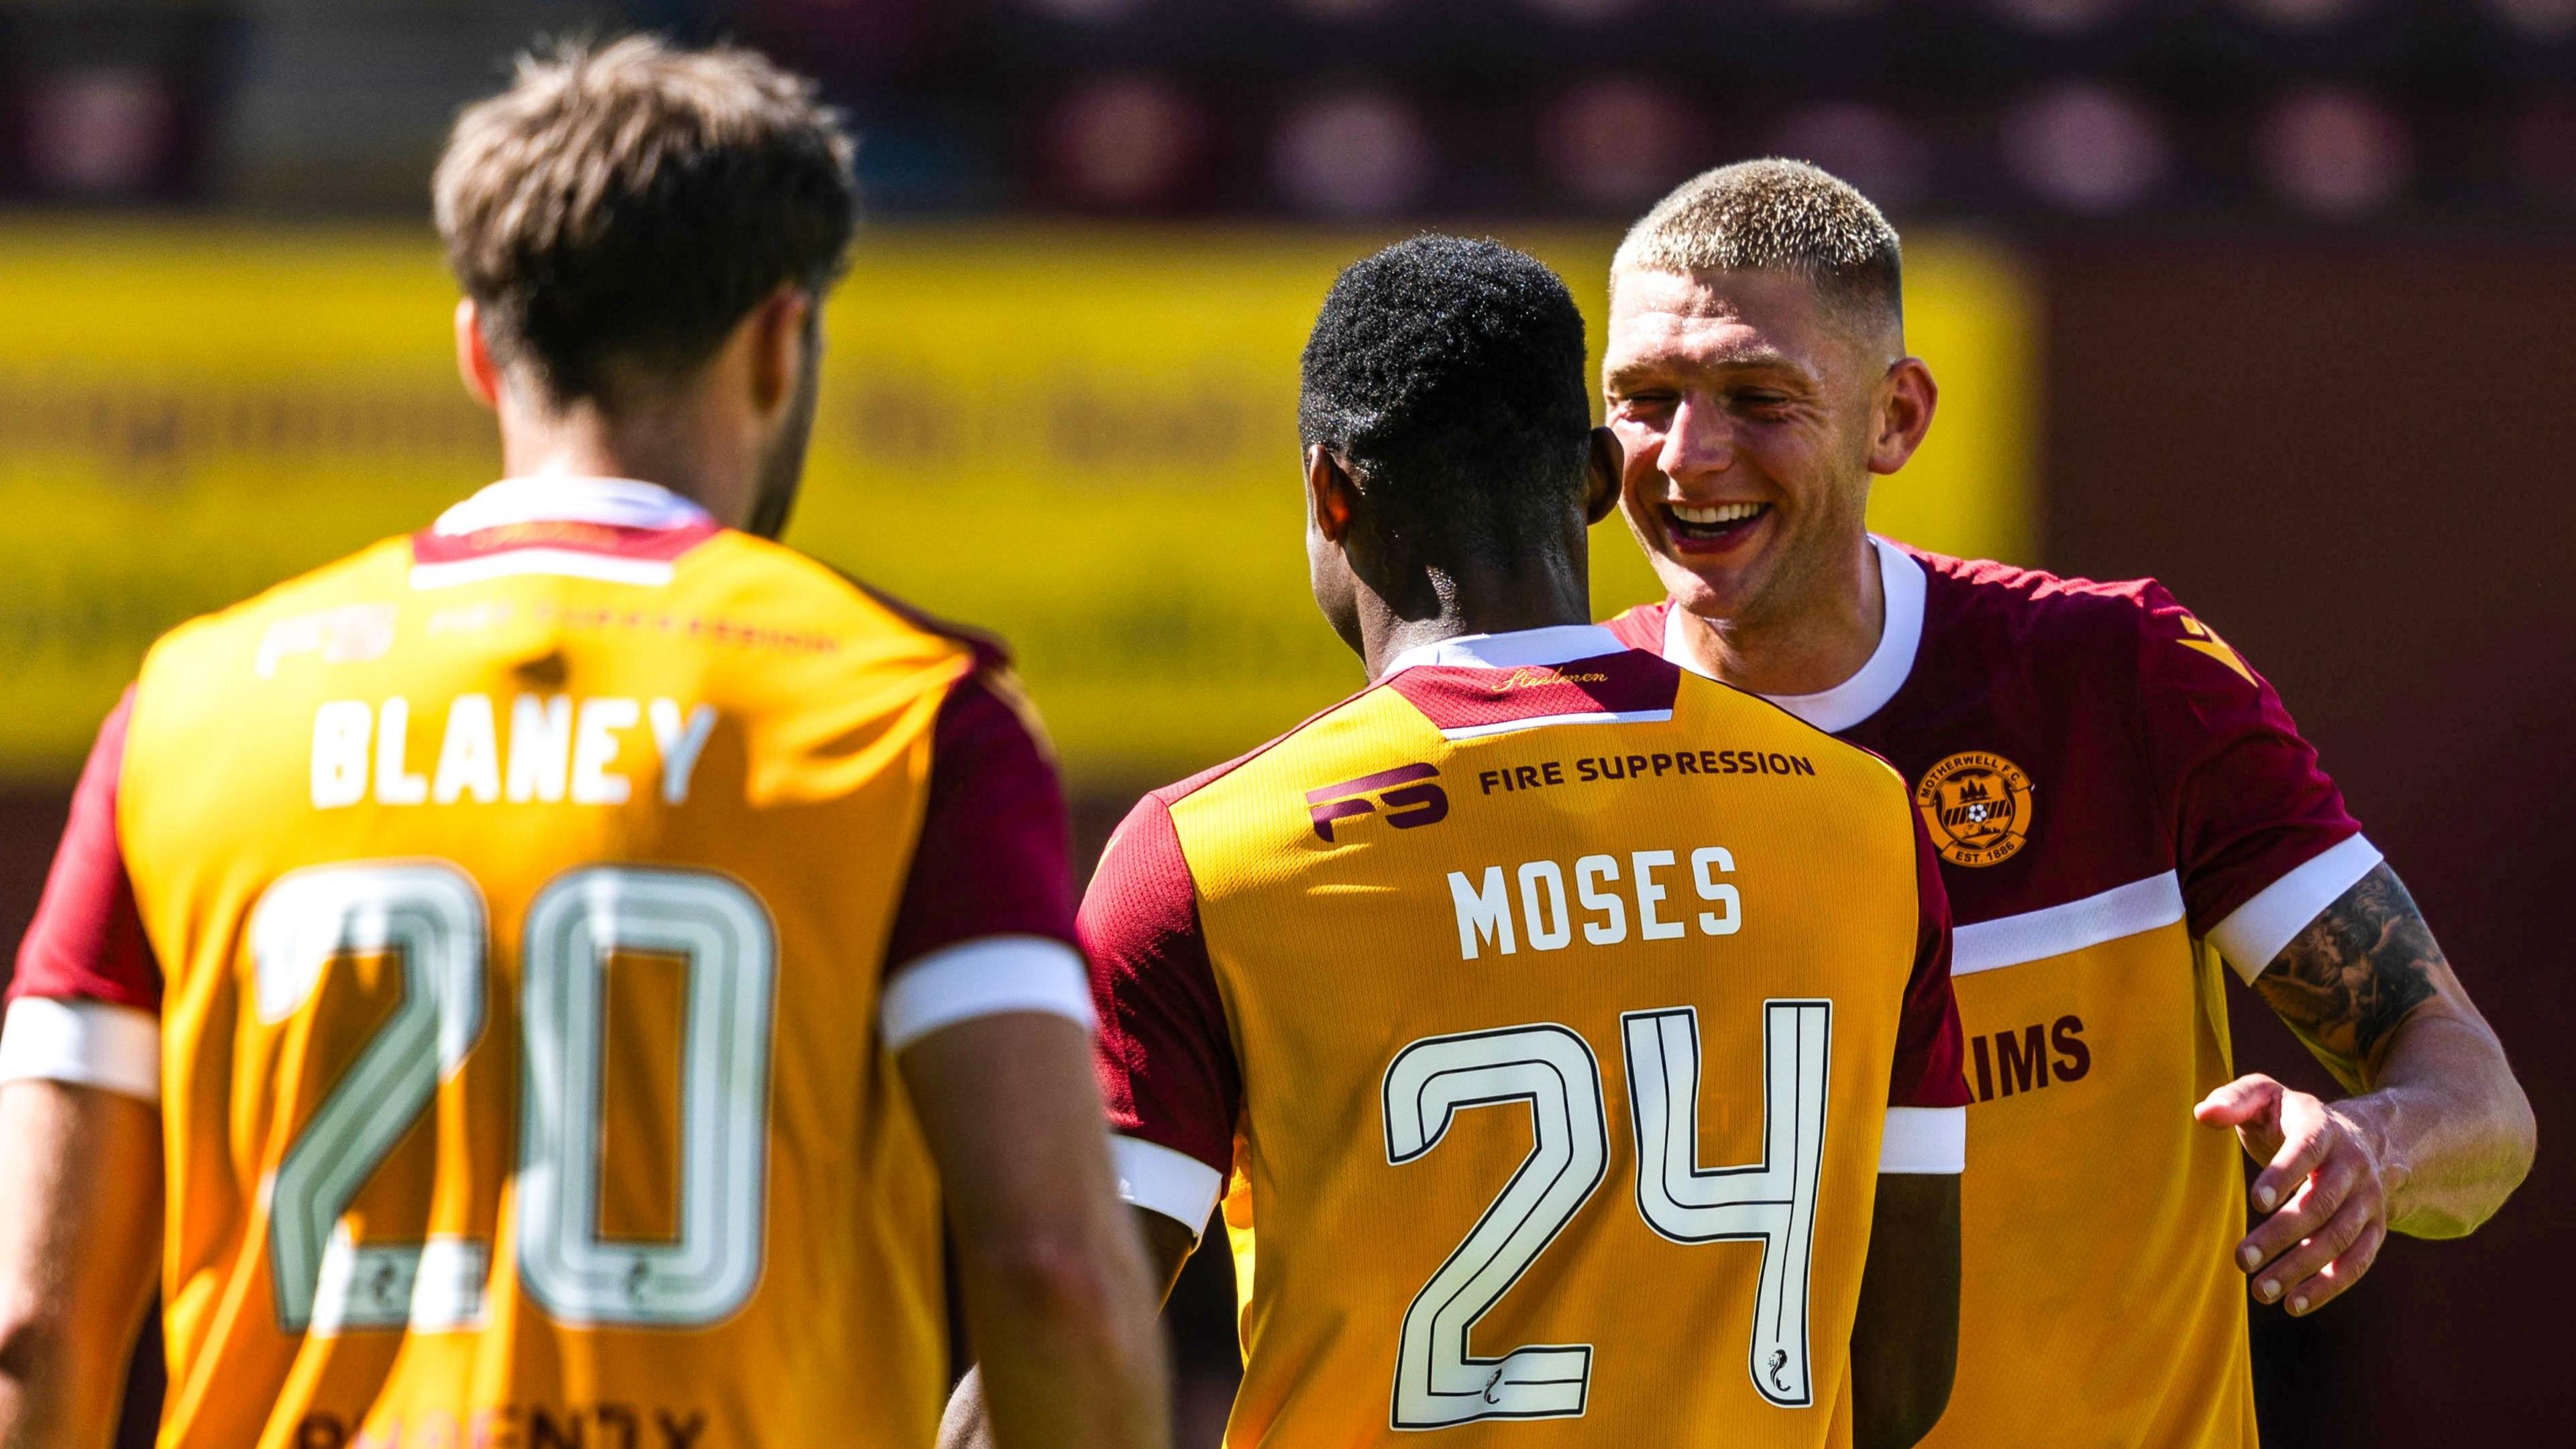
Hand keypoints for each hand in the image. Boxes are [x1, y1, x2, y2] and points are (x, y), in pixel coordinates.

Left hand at [2194, 1073, 2394, 1315]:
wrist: (2363, 1137)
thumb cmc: (2293, 1118)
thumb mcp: (2265, 1095)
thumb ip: (2234, 1099)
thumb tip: (2202, 1114)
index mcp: (2323, 1128)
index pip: (2306, 1150)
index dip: (2284, 1174)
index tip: (2255, 1201)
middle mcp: (2353, 1165)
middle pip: (2321, 1204)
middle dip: (2281, 1234)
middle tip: (2241, 1260)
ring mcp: (2368, 1200)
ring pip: (2339, 1238)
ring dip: (2301, 1268)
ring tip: (2260, 1292)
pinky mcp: (2375, 1229)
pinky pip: (2357, 1262)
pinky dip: (2328, 1286)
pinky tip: (2294, 1305)